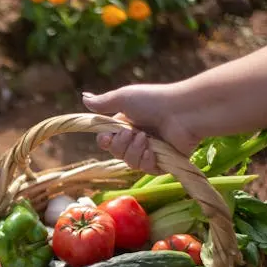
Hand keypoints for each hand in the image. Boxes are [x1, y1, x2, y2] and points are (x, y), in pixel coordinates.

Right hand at [82, 83, 199, 173]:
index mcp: (128, 124)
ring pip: (130, 163)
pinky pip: (146, 170)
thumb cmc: (154, 101)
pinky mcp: (164, 162)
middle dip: (121, 146)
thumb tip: (83, 97)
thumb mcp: (124, 98)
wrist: (183, 112)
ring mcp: (151, 151)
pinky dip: (147, 161)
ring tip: (146, 139)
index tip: (106, 138)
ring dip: (134, 152)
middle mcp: (138, 138)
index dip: (105, 142)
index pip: (108, 140)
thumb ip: (103, 102)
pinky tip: (152, 152)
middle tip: (132, 133)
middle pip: (117, 153)